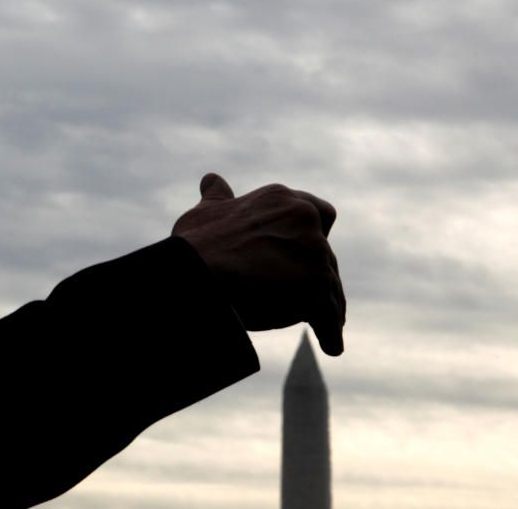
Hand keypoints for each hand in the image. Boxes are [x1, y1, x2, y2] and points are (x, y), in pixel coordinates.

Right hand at [171, 173, 345, 355]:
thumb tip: (211, 179)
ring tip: (323, 328)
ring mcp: (313, 253)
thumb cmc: (193, 247)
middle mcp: (304, 219)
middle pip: (325, 255)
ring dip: (328, 306)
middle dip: (316, 276)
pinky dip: (331, 332)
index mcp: (280, 199)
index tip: (297, 256)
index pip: (316, 214)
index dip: (309, 238)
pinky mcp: (316, 287)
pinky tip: (330, 346)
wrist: (195, 277)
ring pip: (331, 286)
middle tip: (299, 295)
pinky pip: (330, 316)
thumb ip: (217, 198)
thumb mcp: (205, 213)